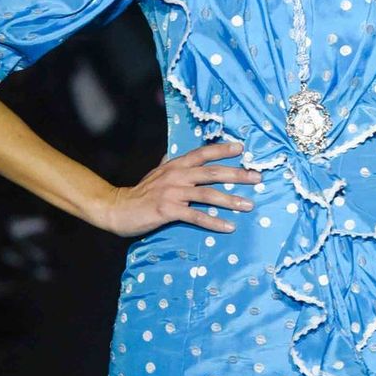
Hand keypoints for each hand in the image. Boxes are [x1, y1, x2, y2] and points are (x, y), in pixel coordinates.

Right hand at [94, 138, 260, 238]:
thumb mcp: (156, 174)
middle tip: (257, 178)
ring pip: (208, 194)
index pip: (202, 153)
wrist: (118, 208)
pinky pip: (196, 216)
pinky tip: (228, 227)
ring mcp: (172, 193)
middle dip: (237, 174)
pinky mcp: (168, 210)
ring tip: (248, 205)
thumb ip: (169, 164)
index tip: (241, 148)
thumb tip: (175, 154)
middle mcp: (176, 175)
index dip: (222, 149)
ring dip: (230, 200)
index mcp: (175, 165)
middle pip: (212, 172)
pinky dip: (213, 221)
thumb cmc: (140, 193)